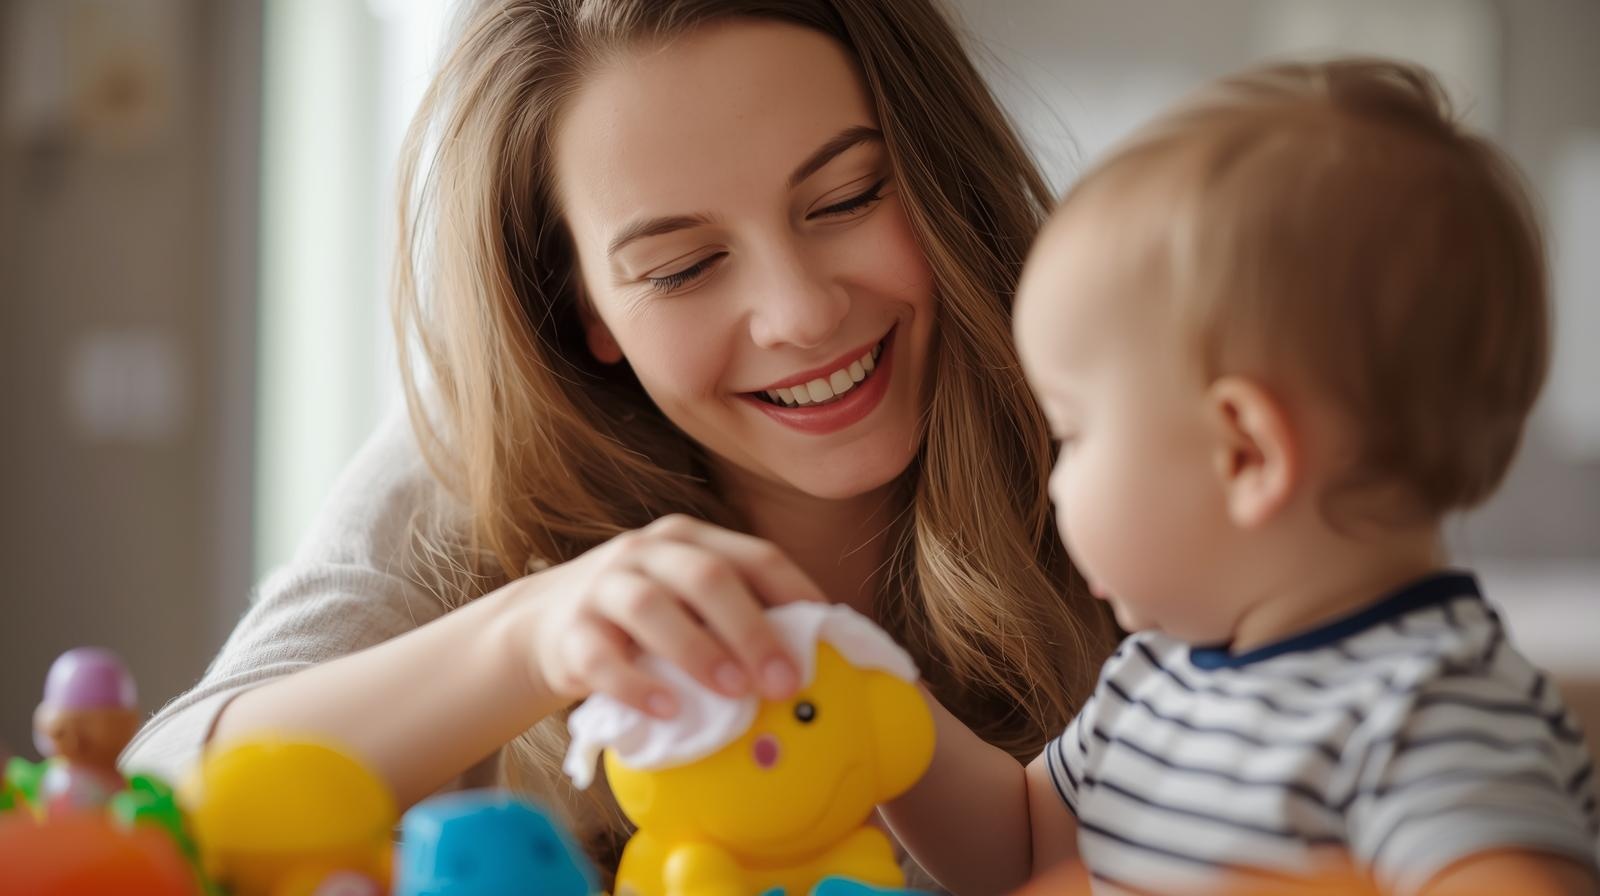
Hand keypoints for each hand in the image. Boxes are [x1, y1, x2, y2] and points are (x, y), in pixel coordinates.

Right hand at [511, 515, 827, 716]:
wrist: (541, 626)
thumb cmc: (640, 620)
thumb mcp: (686, 600)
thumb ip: (736, 614)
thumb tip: (810, 658)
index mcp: (690, 540)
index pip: (754, 556)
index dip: (795, 593)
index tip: (824, 637)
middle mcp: (646, 553)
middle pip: (706, 576)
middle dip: (752, 629)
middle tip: (784, 680)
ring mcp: (603, 588)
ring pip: (651, 607)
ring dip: (698, 650)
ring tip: (734, 692)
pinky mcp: (570, 634)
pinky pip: (602, 658)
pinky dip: (637, 686)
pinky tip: (668, 710)